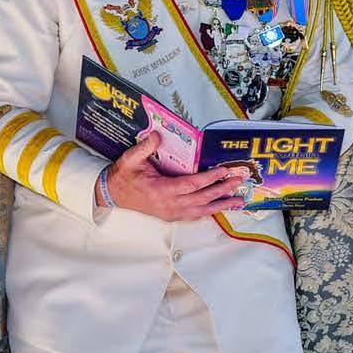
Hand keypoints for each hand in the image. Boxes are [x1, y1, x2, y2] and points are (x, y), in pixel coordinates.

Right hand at [102, 129, 248, 220]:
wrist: (113, 195)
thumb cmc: (123, 177)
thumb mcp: (130, 159)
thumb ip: (145, 147)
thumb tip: (158, 136)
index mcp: (162, 190)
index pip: (192, 185)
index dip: (210, 178)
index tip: (224, 171)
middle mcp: (170, 205)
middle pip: (203, 199)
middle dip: (223, 190)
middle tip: (239, 181)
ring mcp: (172, 213)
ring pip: (202, 211)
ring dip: (221, 205)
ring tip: (239, 201)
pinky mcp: (172, 216)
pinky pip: (195, 216)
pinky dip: (210, 212)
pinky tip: (221, 207)